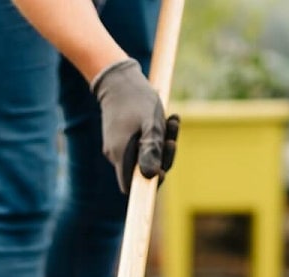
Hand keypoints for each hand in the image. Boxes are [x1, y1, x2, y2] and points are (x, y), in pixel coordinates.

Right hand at [91, 58, 180, 193]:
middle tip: (172, 135)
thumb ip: (152, 149)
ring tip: (172, 120)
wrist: (117, 77)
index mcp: (120, 155)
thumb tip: (152, 175)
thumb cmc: (136, 98)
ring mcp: (117, 146)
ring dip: (161, 142)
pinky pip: (140, 144)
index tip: (163, 170)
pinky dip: (154, 135)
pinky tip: (166, 118)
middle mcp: (116, 155)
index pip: (132, 187)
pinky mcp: (121, 138)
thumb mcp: (150, 123)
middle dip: (162, 156)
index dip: (149, 185)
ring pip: (143, 155)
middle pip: (141, 171)